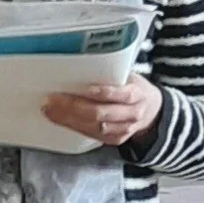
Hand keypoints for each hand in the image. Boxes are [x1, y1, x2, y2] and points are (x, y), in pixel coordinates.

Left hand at [43, 77, 161, 148]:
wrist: (152, 112)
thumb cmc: (134, 88)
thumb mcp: (129, 76)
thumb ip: (111, 73)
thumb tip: (79, 63)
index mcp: (137, 94)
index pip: (122, 94)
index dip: (104, 92)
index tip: (85, 88)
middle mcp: (132, 114)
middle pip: (102, 113)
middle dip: (75, 107)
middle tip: (54, 99)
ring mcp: (124, 129)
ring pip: (94, 127)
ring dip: (69, 119)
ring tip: (50, 110)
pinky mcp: (115, 139)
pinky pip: (92, 135)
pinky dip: (73, 127)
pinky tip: (59, 119)